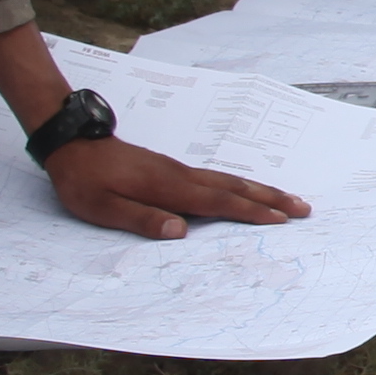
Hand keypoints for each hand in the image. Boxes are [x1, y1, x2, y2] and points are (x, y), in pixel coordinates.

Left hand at [38, 134, 308, 239]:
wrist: (72, 142)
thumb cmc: (83, 180)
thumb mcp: (103, 207)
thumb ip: (141, 219)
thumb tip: (179, 232)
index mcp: (166, 187)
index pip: (216, 202)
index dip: (249, 212)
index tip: (280, 220)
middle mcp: (179, 175)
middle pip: (233, 186)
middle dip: (269, 198)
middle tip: (303, 208)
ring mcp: (177, 169)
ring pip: (227, 179)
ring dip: (259, 189)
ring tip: (285, 198)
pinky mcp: (171, 168)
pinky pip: (214, 177)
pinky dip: (239, 184)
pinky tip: (244, 189)